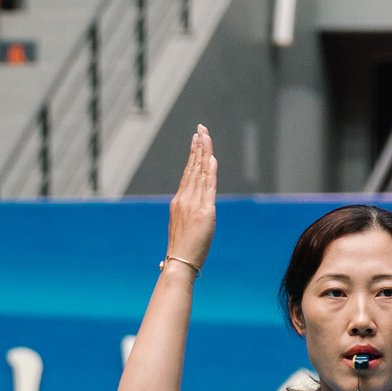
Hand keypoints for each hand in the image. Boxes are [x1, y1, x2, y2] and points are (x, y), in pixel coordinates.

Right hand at [165, 126, 215, 273]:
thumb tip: (192, 213)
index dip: (193, 155)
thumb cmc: (182, 250)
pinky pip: (208, 187)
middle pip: (193, 167)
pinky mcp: (204, 211)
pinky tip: (212, 158)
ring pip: (200, 173)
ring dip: (203, 153)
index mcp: (179, 201)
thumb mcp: (184, 227)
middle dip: (198, 146)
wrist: (180, 262)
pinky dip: (210, 172)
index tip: (196, 140)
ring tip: (205, 135)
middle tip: (201, 128)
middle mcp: (184, 199)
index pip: (188, 173)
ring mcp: (193, 204)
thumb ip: (188, 215)